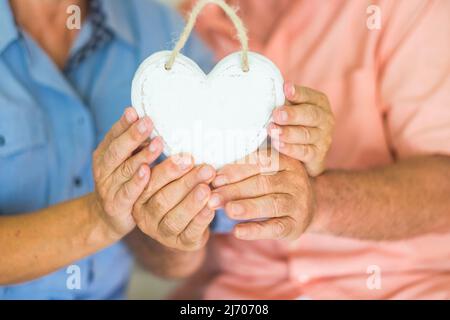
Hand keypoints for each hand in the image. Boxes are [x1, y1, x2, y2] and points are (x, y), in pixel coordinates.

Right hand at [91, 107, 162, 237]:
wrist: (107, 216)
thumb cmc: (123, 181)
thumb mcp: (124, 161)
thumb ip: (134, 144)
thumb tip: (150, 120)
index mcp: (104, 154)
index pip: (113, 135)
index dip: (123, 123)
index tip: (135, 111)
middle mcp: (103, 169)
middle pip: (117, 150)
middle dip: (133, 135)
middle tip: (148, 122)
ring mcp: (108, 187)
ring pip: (125, 169)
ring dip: (143, 155)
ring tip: (158, 143)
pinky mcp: (116, 205)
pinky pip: (128, 192)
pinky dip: (137, 182)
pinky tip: (147, 171)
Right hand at [132, 155, 215, 250]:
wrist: (187, 225)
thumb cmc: (179, 193)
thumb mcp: (170, 180)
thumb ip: (172, 168)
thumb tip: (185, 153)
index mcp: (139, 197)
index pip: (150, 183)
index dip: (167, 170)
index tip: (184, 157)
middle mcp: (146, 217)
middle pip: (162, 200)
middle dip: (185, 183)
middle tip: (205, 169)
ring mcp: (162, 234)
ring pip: (174, 218)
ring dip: (192, 202)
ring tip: (206, 188)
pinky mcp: (181, 244)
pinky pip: (190, 232)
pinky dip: (201, 219)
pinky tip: (211, 207)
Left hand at [208, 152, 313, 240]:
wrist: (309, 207)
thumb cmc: (277, 186)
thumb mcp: (269, 172)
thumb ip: (246, 169)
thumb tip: (213, 176)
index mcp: (286, 162)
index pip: (260, 163)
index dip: (237, 170)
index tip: (216, 178)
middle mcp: (295, 181)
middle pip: (263, 184)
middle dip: (235, 190)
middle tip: (212, 197)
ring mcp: (298, 204)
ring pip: (271, 204)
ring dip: (247, 207)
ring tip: (227, 210)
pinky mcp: (296, 225)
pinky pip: (275, 227)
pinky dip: (256, 230)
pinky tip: (238, 231)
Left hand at [269, 83, 333, 176]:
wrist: (302, 156)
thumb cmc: (293, 126)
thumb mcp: (290, 111)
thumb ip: (283, 102)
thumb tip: (265, 92)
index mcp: (319, 103)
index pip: (310, 96)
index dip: (298, 93)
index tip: (285, 88)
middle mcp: (324, 120)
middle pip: (311, 115)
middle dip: (293, 114)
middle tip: (276, 114)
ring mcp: (323, 139)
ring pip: (306, 134)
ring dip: (288, 132)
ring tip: (273, 130)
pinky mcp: (317, 156)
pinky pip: (304, 152)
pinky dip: (290, 148)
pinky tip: (278, 144)